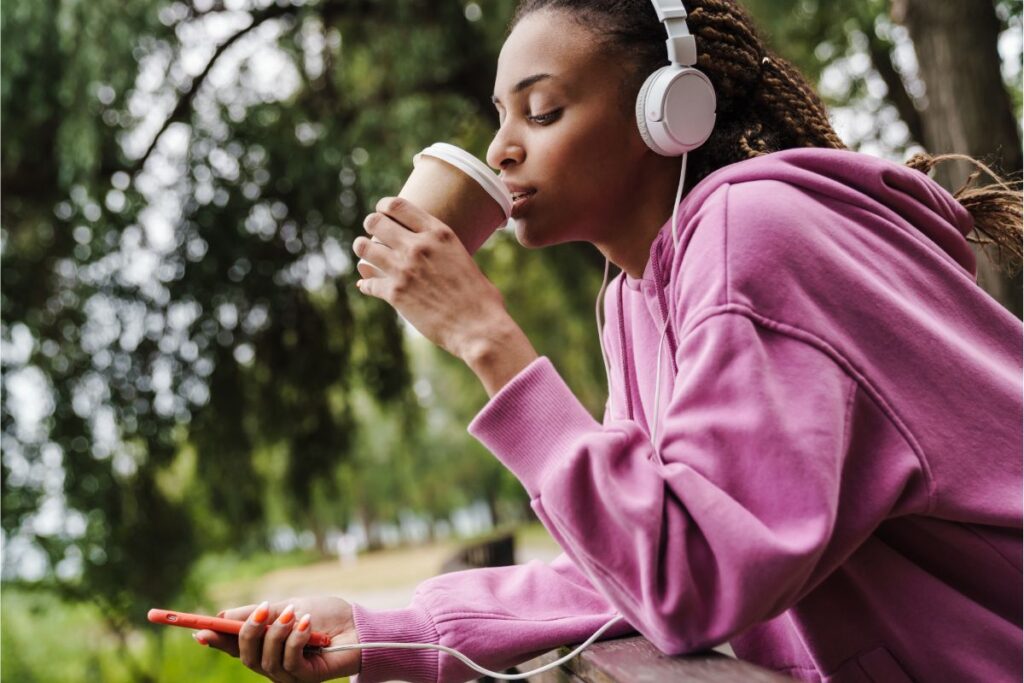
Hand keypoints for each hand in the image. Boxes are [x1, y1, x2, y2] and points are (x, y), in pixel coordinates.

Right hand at [195, 596, 358, 682]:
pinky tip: (307, 624)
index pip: (234, 647)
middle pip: (245, 657)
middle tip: (260, 612)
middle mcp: (273, 664)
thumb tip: (222, 616)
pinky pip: (290, 662)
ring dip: (278, 633)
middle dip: (248, 633)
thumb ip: (258, 614)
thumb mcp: (288, 606)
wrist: (359, 625)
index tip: (199, 630)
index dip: (216, 640)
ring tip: (294, 613)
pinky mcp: (306, 677)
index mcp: (265, 646)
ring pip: (266, 660)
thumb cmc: (326, 615)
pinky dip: (296, 639)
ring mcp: (288, 674)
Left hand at [353, 196, 514, 360]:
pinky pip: (368, 283)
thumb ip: (444, 249)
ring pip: (365, 248)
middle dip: (371, 225)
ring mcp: (404, 269)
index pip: (398, 206)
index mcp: (439, 234)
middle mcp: (418, 246)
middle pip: (376, 222)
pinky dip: (366, 285)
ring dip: (362, 250)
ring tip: (365, 255)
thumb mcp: (464, 258)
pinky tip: (368, 286)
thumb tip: (437, 253)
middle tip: (373, 234)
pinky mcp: (395, 293)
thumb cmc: (480, 298)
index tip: (381, 212)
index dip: (384, 206)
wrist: (478, 327)